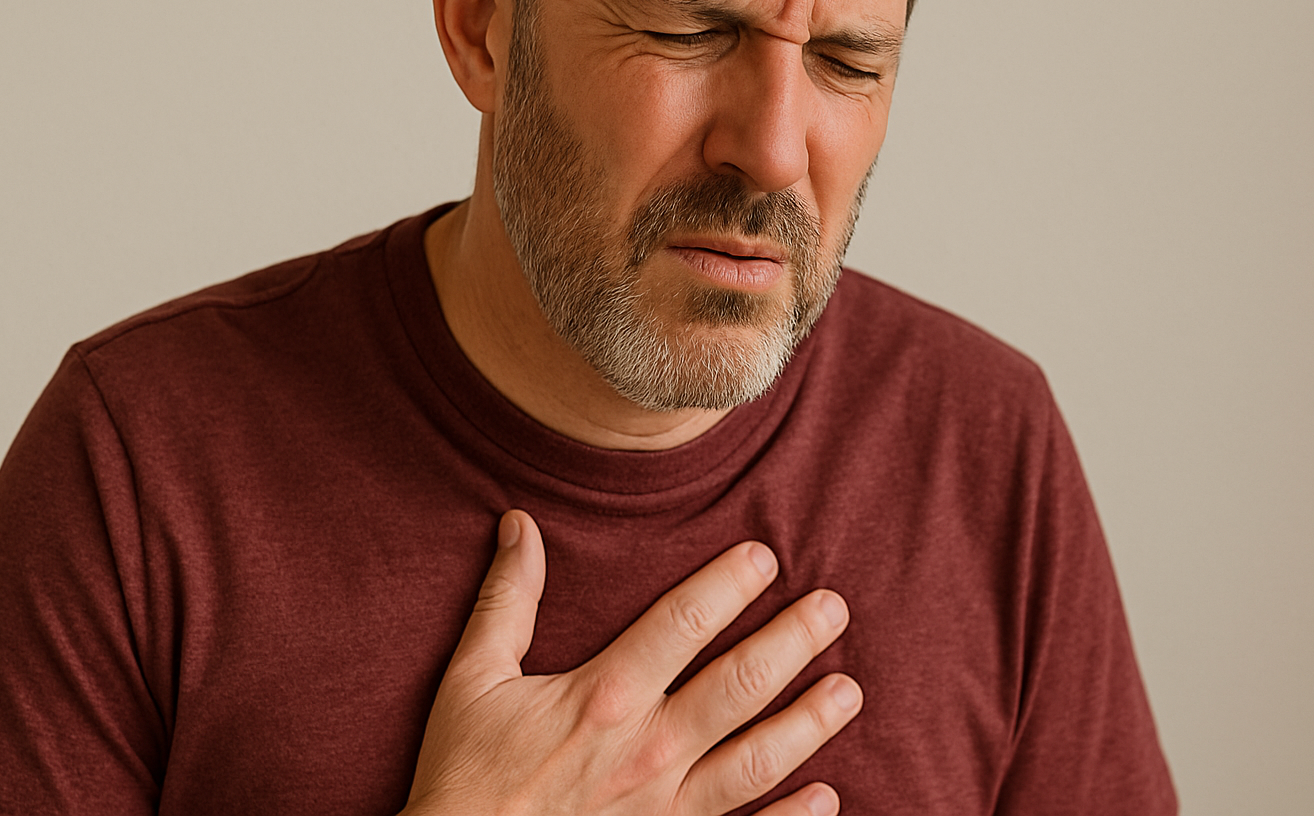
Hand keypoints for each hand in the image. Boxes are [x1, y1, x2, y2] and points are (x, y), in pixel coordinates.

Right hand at [402, 510, 860, 815]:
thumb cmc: (464, 779)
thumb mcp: (472, 681)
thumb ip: (506, 602)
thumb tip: (520, 525)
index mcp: (604, 697)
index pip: (682, 623)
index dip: (728, 585)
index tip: (765, 557)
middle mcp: (647, 750)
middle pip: (739, 684)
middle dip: (793, 641)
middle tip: (834, 608)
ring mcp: (665, 809)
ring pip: (757, 759)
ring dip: (809, 723)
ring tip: (848, 690)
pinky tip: (827, 796)